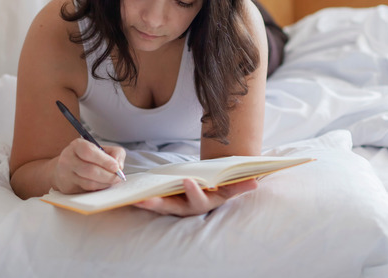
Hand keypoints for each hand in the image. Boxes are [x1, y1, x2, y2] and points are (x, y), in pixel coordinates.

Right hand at [52, 138, 125, 193]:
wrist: (67, 168)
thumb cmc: (88, 158)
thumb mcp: (102, 149)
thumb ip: (116, 153)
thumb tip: (118, 166)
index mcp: (77, 145)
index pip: (89, 152)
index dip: (104, 161)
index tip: (116, 167)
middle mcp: (68, 159)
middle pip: (90, 170)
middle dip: (108, 175)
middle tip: (118, 177)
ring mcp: (66, 175)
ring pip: (89, 183)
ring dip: (104, 183)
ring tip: (112, 181)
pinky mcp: (67, 188)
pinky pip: (86, 191)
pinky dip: (98, 188)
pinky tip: (103, 185)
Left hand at [133, 178, 257, 216]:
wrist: (209, 189)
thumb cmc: (219, 186)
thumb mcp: (230, 186)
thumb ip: (240, 185)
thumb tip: (255, 182)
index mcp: (205, 202)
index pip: (199, 200)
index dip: (194, 192)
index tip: (188, 181)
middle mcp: (188, 207)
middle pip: (173, 207)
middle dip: (161, 203)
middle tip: (149, 198)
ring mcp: (175, 206)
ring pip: (160, 206)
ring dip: (148, 203)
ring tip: (136, 198)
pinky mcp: (165, 202)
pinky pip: (153, 202)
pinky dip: (143, 199)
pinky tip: (132, 194)